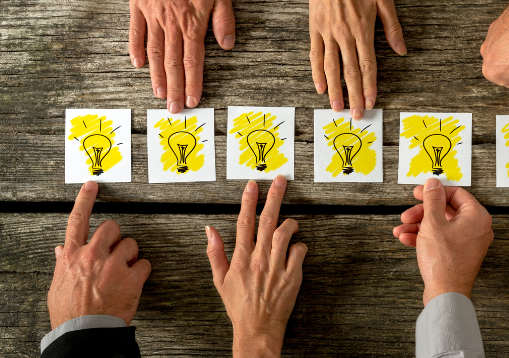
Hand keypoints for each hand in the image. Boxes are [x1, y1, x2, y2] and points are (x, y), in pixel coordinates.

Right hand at [47, 181, 150, 327]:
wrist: (84, 332)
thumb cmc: (69, 312)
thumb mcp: (58, 286)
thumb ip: (62, 264)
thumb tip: (60, 250)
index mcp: (72, 256)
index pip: (77, 220)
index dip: (85, 200)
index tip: (92, 185)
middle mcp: (92, 255)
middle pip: (111, 227)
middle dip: (116, 237)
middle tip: (115, 251)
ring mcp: (113, 265)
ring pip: (131, 244)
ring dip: (131, 255)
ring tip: (123, 272)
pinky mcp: (132, 277)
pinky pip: (145, 263)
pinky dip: (142, 271)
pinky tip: (134, 282)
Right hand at [129, 0, 234, 113]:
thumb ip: (224, 20)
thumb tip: (227, 45)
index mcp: (192, 22)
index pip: (193, 60)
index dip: (192, 83)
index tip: (191, 100)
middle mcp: (170, 23)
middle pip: (173, 63)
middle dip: (174, 88)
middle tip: (172, 109)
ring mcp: (152, 15)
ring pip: (154, 52)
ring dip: (157, 76)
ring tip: (158, 94)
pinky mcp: (138, 4)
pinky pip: (135, 32)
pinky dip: (137, 50)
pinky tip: (139, 64)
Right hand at [206, 178, 307, 356]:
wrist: (257, 328)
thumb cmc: (239, 305)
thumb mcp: (219, 279)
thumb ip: (215, 252)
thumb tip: (209, 230)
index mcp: (241, 258)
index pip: (244, 222)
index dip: (248, 201)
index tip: (253, 185)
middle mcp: (259, 259)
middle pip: (267, 221)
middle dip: (273, 197)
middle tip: (280, 180)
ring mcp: (277, 267)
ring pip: (285, 234)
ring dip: (290, 223)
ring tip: (291, 220)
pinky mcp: (292, 276)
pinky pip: (299, 252)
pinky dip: (299, 245)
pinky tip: (296, 246)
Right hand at [308, 0, 405, 119]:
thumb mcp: (384, 1)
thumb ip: (393, 28)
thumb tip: (402, 51)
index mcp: (363, 30)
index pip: (367, 65)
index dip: (369, 86)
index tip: (371, 101)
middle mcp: (344, 35)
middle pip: (350, 72)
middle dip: (353, 95)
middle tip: (356, 114)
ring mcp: (327, 33)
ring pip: (330, 67)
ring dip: (334, 89)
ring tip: (337, 107)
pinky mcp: (315, 28)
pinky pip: (315, 55)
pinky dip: (316, 72)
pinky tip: (320, 86)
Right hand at [392, 178, 492, 305]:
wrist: (445, 295)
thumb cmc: (444, 262)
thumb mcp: (433, 223)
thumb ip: (432, 200)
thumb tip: (433, 183)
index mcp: (477, 217)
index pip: (456, 194)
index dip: (434, 192)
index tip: (419, 192)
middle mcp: (476, 228)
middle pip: (445, 210)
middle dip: (422, 212)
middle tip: (407, 214)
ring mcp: (468, 242)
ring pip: (440, 225)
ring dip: (419, 225)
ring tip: (401, 228)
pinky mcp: (459, 254)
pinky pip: (441, 239)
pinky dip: (424, 237)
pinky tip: (406, 238)